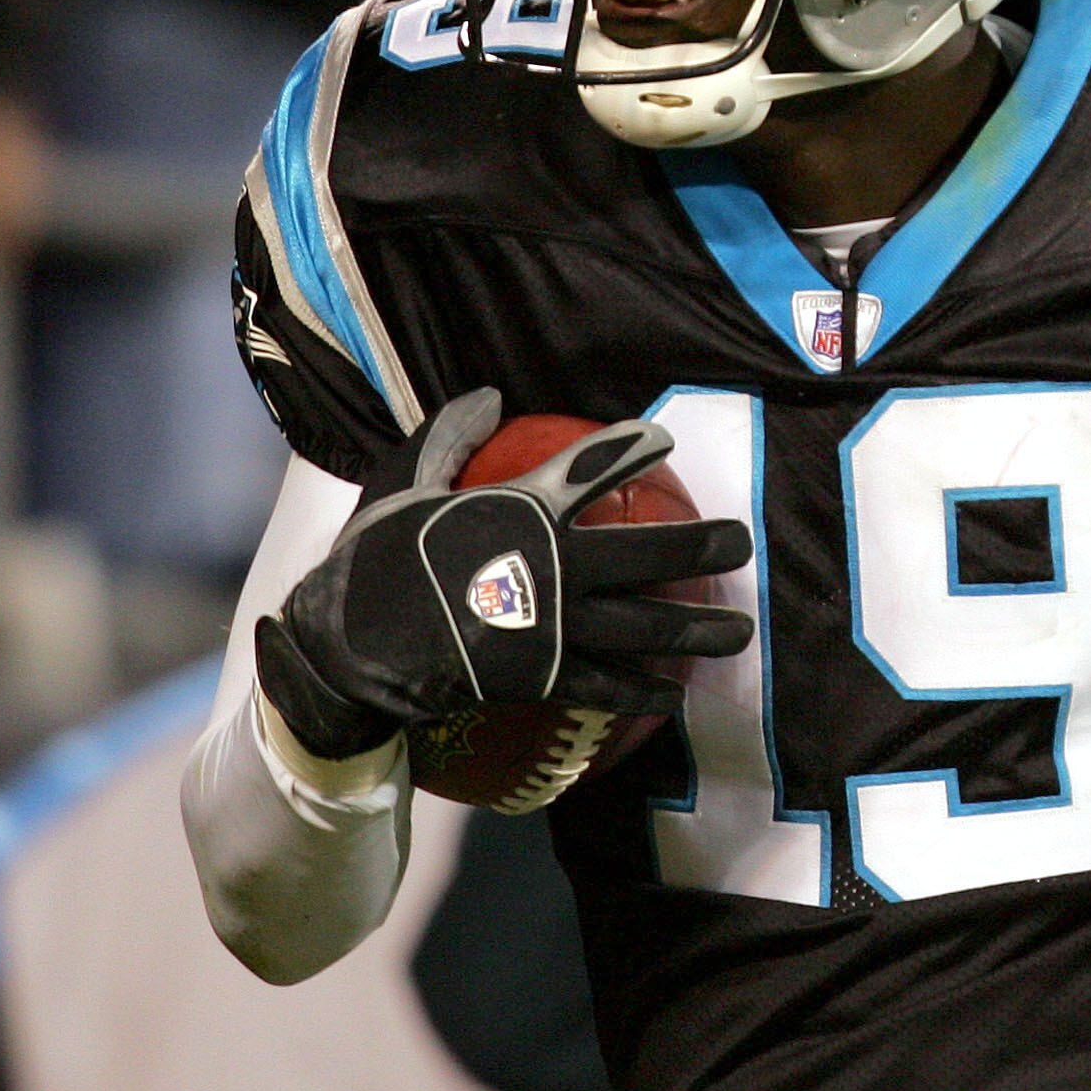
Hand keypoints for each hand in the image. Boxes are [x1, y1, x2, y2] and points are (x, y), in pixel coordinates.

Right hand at [255, 390, 754, 758]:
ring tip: (740, 630)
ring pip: (646, 625)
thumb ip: (447, 439)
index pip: (591, 468)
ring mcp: (554, 627)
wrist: (348, 647)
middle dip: (703, 546)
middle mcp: (551, 567)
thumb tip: (489, 396)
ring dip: (699, 627)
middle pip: (647, 553)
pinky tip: (675, 693)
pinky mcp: (544, 678)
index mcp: (519, 512)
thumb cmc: (374, 560)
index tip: (662, 442)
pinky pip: (609, 686)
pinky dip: (645, 690)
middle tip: (742, 543)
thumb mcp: (400, 484)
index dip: (632, 450)